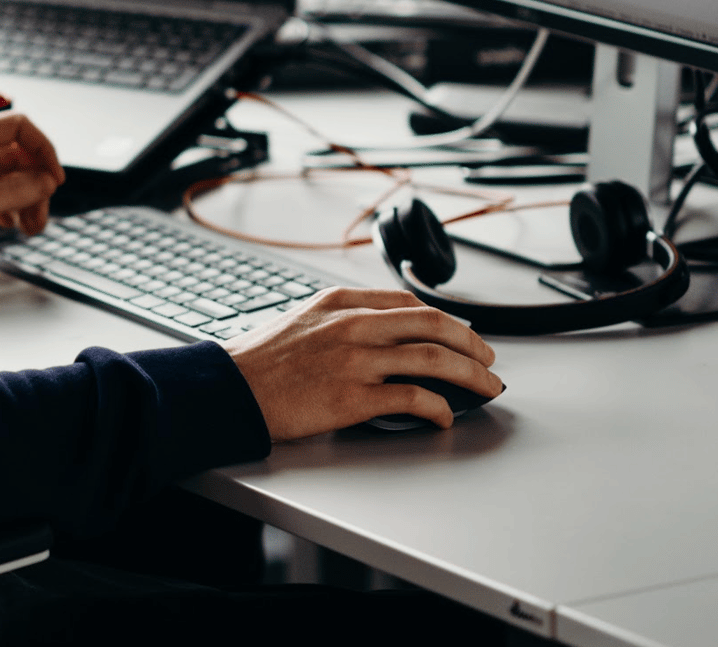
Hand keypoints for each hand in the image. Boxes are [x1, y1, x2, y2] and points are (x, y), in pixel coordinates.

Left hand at [0, 111, 64, 280]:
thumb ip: (12, 191)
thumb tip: (45, 180)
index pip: (18, 126)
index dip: (44, 151)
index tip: (54, 182)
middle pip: (14, 154)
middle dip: (34, 184)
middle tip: (39, 219)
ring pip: (2, 173)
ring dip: (21, 197)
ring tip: (28, 228)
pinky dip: (2, 203)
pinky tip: (6, 223)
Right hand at [224, 288, 503, 438]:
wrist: (230, 388)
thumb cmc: (259, 361)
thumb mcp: (301, 319)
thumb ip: (339, 320)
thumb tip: (379, 334)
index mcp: (340, 302)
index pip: (408, 303)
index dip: (444, 321)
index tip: (459, 336)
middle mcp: (353, 325)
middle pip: (433, 324)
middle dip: (471, 344)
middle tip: (487, 361)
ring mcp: (356, 360)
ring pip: (434, 358)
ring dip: (470, 375)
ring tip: (484, 388)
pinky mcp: (355, 397)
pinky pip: (414, 398)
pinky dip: (439, 407)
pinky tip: (444, 416)